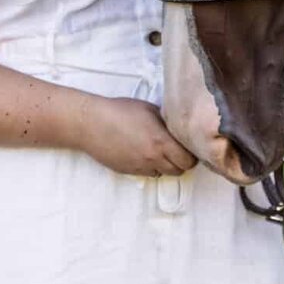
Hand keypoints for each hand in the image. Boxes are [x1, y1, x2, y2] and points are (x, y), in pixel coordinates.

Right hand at [79, 96, 196, 177]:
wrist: (91, 123)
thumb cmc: (119, 111)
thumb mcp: (149, 109)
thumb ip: (167, 121)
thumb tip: (180, 127)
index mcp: (161, 141)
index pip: (188, 160)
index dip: (192, 154)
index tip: (189, 146)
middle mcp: (152, 158)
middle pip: (179, 171)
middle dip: (182, 161)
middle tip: (178, 149)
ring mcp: (140, 167)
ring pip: (164, 173)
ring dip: (167, 165)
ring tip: (160, 150)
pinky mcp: (129, 171)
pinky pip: (148, 173)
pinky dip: (151, 166)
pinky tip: (144, 152)